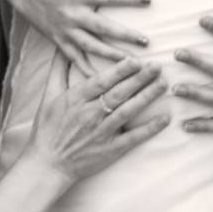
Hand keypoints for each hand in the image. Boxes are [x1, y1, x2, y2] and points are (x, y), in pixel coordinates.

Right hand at [13, 0, 151, 69]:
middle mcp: (72, 13)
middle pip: (103, 27)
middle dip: (125, 35)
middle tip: (147, 41)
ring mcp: (65, 29)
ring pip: (91, 46)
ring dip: (111, 55)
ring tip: (132, 63)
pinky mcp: (58, 40)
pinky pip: (74, 58)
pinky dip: (86, 70)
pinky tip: (101, 80)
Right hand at [23, 55, 169, 181]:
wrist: (47, 164)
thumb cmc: (48, 128)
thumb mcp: (49, 95)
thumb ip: (58, 69)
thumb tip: (61, 47)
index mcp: (77, 99)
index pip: (102, 81)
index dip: (120, 70)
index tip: (136, 59)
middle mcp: (90, 114)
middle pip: (119, 93)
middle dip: (139, 78)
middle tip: (157, 66)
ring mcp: (102, 132)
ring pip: (128, 111)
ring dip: (147, 97)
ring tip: (163, 83)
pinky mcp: (110, 149)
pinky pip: (133, 137)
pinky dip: (150, 128)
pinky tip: (164, 118)